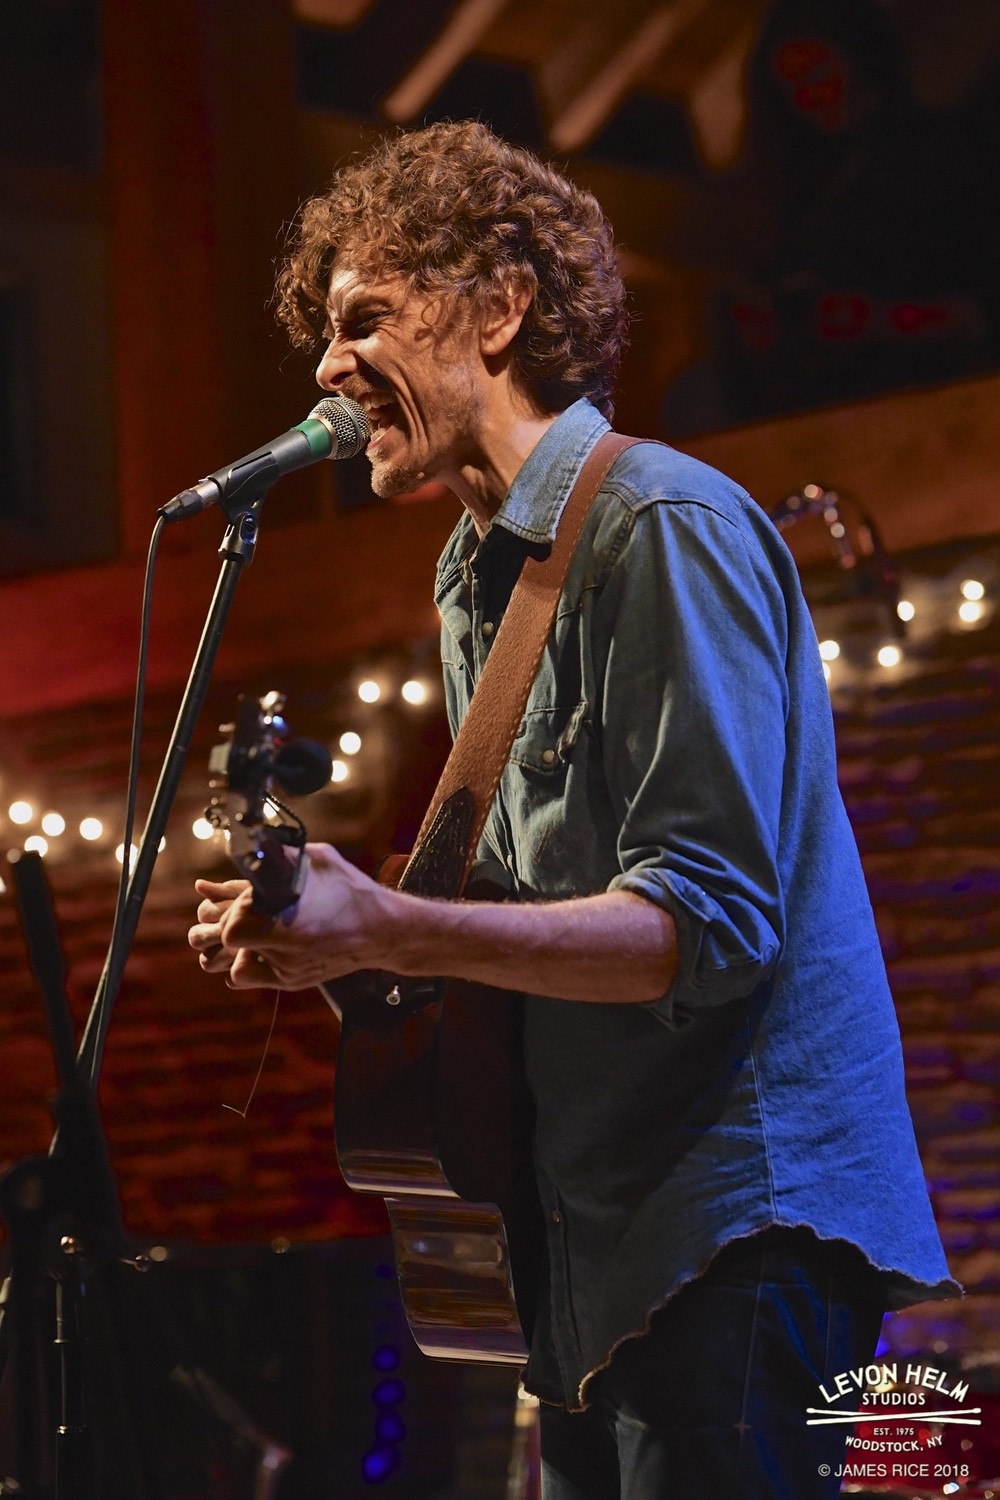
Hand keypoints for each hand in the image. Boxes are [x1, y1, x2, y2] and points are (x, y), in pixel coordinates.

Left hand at [189, 845, 395, 990]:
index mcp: (291, 920)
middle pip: (230, 940)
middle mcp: (286, 950)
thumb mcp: (318, 860)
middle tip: (252, 909)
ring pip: (233, 960)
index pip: (234, 923)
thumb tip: (253, 845)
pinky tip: (260, 945)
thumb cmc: (351, 891)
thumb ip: (282, 856)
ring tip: (256, 926)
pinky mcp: (290, 981)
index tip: (253, 895)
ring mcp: (287, 969)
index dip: (238, 906)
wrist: (380, 929)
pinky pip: (245, 976)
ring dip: (237, 942)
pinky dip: (246, 960)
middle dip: (234, 919)